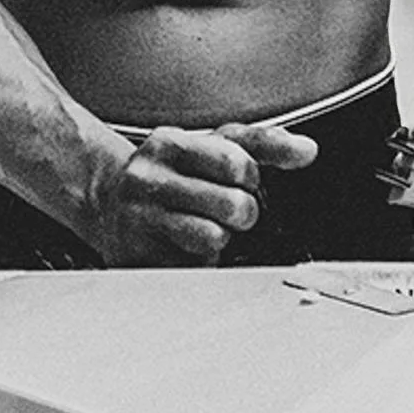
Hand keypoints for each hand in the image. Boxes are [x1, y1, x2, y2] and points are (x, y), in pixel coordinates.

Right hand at [93, 120, 316, 265]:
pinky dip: (200, 261)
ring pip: (215, 238)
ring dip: (221, 240)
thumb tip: (306, 150)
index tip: (243, 180)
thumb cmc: (168, 175)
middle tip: (226, 210)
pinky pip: (194, 267)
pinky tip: (183, 246)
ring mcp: (141, 219)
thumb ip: (258, 144)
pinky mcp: (140, 257)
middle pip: (234, 204)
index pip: (237, 160)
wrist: (107, 201)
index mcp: (170, 145)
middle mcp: (150, 178)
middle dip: (243, 213)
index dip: (251, 177)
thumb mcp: (205, 147)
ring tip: (204, 228)